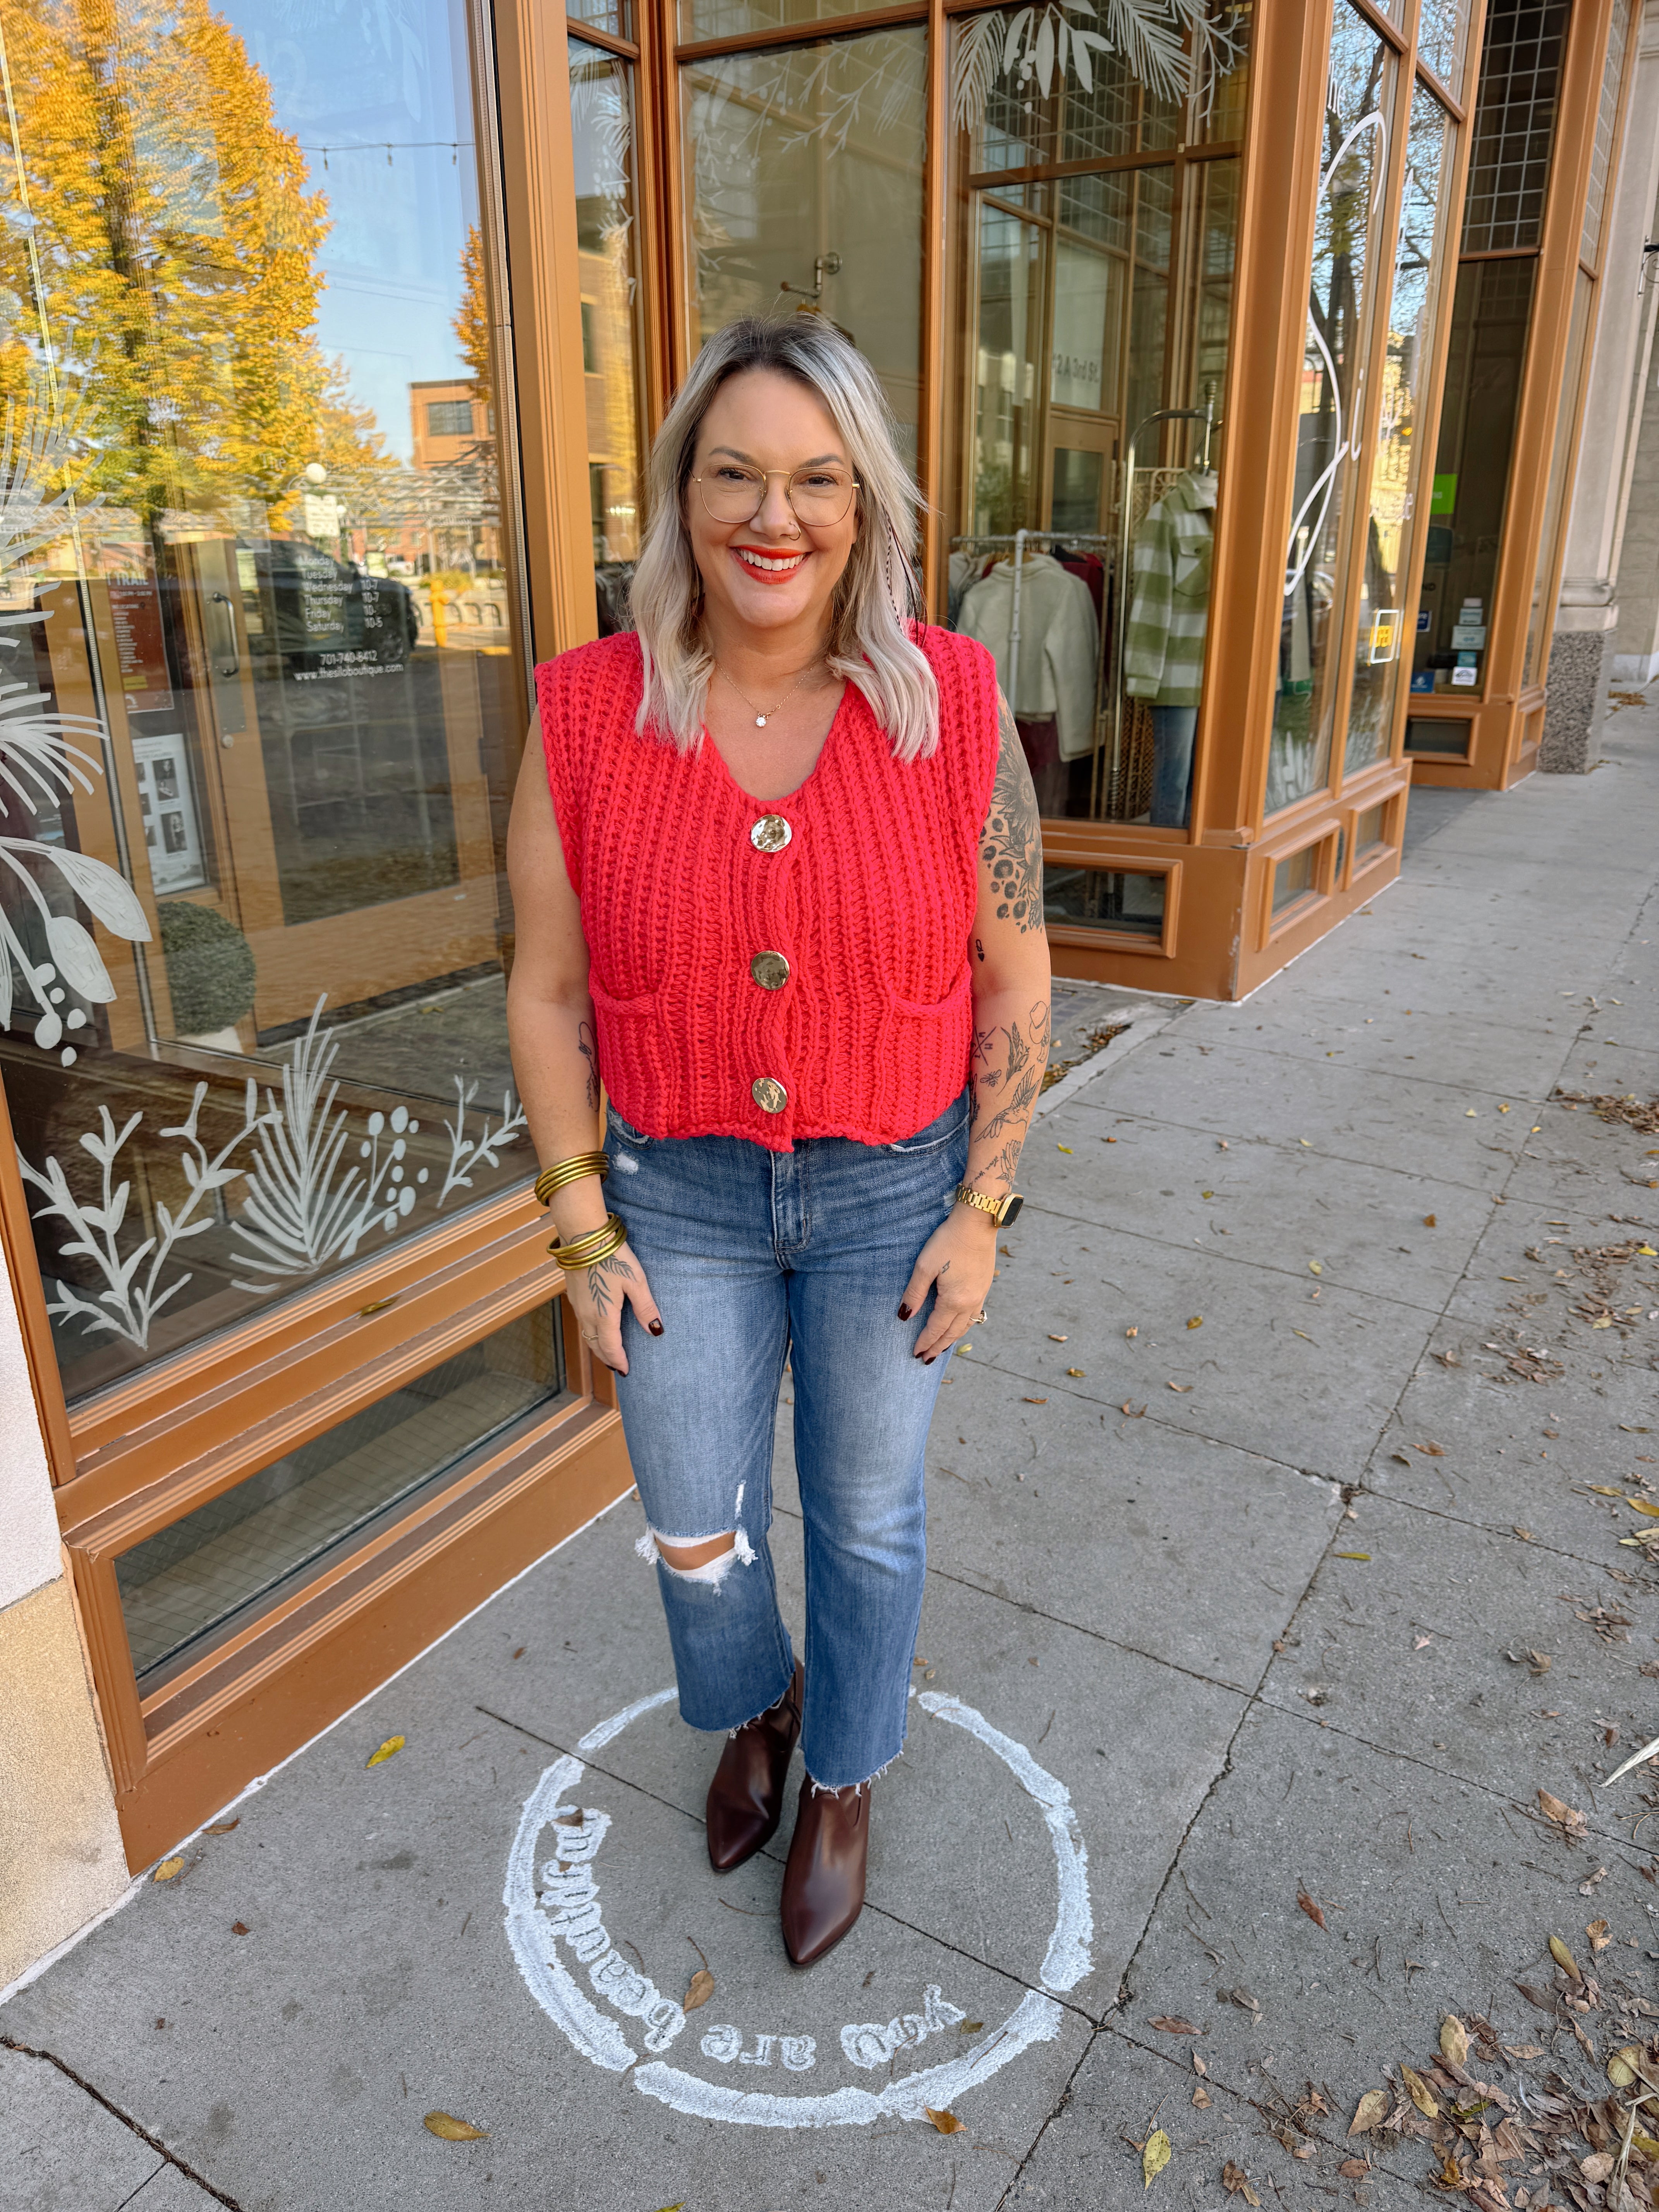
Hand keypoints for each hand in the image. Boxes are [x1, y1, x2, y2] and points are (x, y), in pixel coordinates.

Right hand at [564, 1238, 661, 1373]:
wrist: (582, 1236)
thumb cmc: (613, 1256)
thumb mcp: (636, 1281)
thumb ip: (645, 1308)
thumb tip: (655, 1331)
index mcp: (604, 1315)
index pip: (610, 1347)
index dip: (618, 1361)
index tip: (626, 1370)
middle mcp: (587, 1314)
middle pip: (596, 1345)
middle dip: (607, 1358)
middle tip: (618, 1367)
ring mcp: (577, 1305)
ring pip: (587, 1334)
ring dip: (598, 1346)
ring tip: (609, 1352)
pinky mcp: (573, 1294)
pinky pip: (582, 1322)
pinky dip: (591, 1332)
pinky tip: (598, 1328)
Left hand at [898, 1205, 996, 1364]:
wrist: (977, 1223)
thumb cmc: (948, 1241)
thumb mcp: (925, 1266)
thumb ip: (914, 1293)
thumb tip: (904, 1317)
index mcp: (954, 1300)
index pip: (936, 1328)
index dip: (925, 1342)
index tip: (915, 1353)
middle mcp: (970, 1302)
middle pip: (952, 1333)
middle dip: (938, 1347)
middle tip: (926, 1359)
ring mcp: (980, 1295)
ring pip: (966, 1326)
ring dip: (952, 1339)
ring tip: (941, 1348)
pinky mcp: (985, 1286)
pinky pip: (974, 1315)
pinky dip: (964, 1326)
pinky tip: (959, 1325)